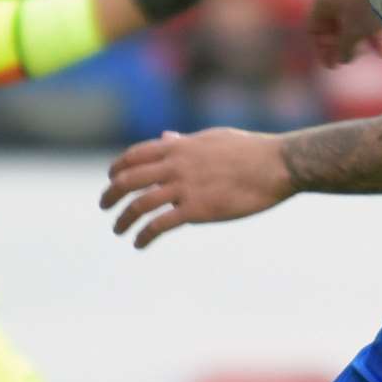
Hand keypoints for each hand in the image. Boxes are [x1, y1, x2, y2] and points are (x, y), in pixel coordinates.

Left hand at [100, 128, 294, 247]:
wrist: (277, 165)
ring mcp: (185, 187)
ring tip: (118, 230)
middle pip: (128, 180)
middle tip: (105, 206)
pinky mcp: (197, 210)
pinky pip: (160, 225)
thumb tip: (166, 137)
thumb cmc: (250, 150)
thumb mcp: (213, 138)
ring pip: (139, 204)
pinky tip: (140, 244)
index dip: (117, 168)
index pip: (135, 155)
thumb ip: (185, 141)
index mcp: (179, 146)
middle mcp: (176, 165)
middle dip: (110, 195)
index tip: (111, 179)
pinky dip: (144, 236)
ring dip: (123, 220)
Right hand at [308, 0, 381, 67]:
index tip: (333, 65)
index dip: (322, 49)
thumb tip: (341, 60)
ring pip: (355, 24)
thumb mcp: (352, 32)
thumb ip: (344, 49)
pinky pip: (369, 18)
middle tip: (354, 59)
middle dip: (345, 46)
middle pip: (335, 28)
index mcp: (322, 4)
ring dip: (366, 41)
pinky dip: (376, 33)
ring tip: (381, 54)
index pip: (314, 30)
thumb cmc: (361, 7)